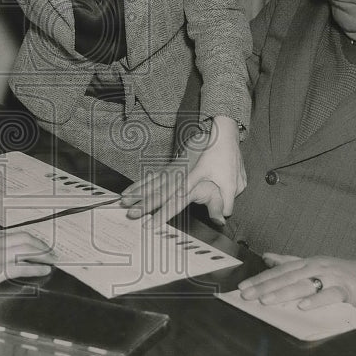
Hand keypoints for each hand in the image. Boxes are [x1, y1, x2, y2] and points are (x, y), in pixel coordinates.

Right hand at [0, 228, 55, 294]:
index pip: (8, 235)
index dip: (23, 238)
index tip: (30, 242)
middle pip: (23, 238)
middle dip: (38, 243)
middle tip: (49, 248)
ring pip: (27, 249)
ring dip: (42, 253)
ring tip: (53, 257)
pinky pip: (23, 266)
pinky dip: (36, 267)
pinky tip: (45, 269)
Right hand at [120, 116, 246, 224]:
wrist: (218, 132)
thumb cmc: (225, 157)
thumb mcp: (232, 180)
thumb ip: (225, 202)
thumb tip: (220, 220)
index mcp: (193, 179)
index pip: (176, 199)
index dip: (163, 212)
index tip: (152, 223)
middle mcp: (179, 174)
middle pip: (158, 191)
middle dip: (144, 204)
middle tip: (131, 214)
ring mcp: (172, 169)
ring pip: (151, 183)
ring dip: (136, 193)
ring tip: (122, 202)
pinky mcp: (170, 168)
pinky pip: (151, 178)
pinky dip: (139, 185)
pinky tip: (129, 191)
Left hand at [237, 253, 355, 312]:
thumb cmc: (339, 273)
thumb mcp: (313, 264)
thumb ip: (289, 261)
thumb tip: (266, 256)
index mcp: (306, 262)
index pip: (279, 271)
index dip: (260, 279)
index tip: (242, 287)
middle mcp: (316, 267)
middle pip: (287, 277)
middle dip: (265, 286)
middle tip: (246, 295)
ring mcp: (330, 277)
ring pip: (304, 284)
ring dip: (284, 293)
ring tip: (266, 300)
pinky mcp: (346, 290)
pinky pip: (330, 295)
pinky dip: (316, 300)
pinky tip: (303, 306)